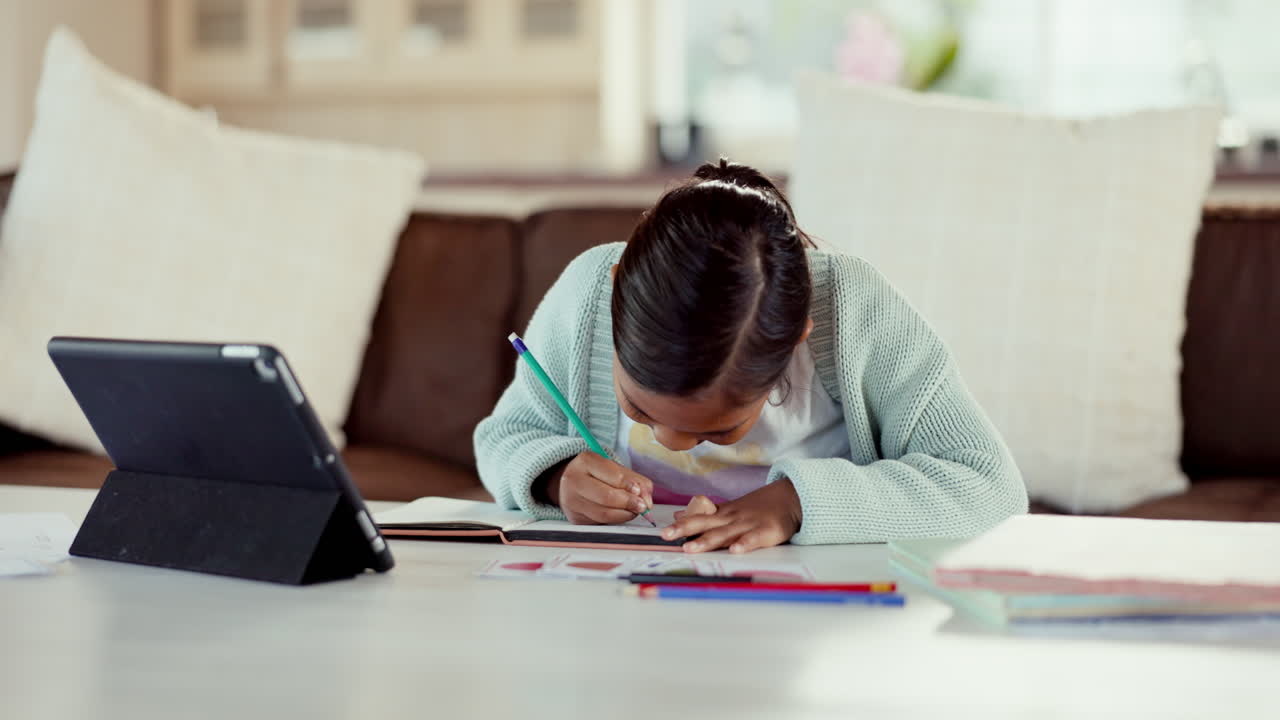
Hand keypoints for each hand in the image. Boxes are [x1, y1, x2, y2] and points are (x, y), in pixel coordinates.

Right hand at [543, 451, 654, 524]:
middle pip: (607, 497)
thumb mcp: (614, 468)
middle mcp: (574, 480)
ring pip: (605, 514)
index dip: (630, 486)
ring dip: (625, 514)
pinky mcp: (575, 518)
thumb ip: (635, 480)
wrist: (571, 482)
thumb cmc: (598, 474)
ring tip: (634, 511)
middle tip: (642, 507)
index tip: (639, 491)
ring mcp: (572, 501)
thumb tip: (647, 500)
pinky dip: (615, 520)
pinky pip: (600, 522)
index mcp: (586, 461)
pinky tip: (620, 514)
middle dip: (629, 503)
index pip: (614, 476)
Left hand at [661, 479, 801, 553]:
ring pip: (724, 533)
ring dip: (706, 540)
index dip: (681, 525)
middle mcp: (731, 518)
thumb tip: (677, 516)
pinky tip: (735, 551)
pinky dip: (744, 544)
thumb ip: (704, 515)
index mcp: (723, 514)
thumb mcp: (730, 508)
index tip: (663, 532)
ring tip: (690, 548)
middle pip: (705, 524)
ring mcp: (748, 524)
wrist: (790, 498)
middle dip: (684, 530)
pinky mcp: (765, 532)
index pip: (698, 518)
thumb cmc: (758, 507)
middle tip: (666, 536)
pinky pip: (753, 539)